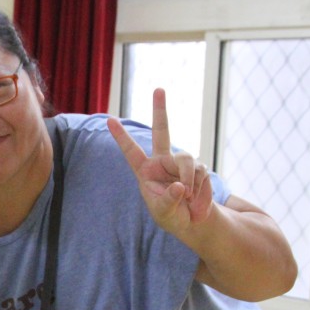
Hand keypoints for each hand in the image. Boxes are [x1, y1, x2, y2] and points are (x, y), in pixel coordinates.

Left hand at [106, 88, 212, 236]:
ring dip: (190, 180)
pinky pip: (201, 172)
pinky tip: (195, 200)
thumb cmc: (170, 217)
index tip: (108, 119)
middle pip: (162, 131)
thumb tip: (180, 186)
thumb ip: (169, 200)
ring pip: (188, 160)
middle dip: (160, 110)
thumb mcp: (164, 213)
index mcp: (145, 171)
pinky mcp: (198, 168)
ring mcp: (180, 162)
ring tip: (188, 198)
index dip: (121, 137)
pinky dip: (200, 189)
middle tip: (158, 89)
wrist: (191, 221)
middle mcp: (162, 161)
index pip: (131, 151)